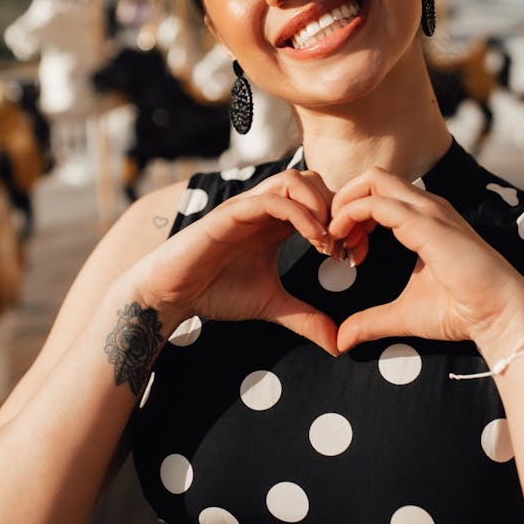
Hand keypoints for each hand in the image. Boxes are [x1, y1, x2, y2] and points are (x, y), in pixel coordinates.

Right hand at [127, 170, 338, 355]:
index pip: (320, 199)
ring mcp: (248, 206)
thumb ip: (304, 318)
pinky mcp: (232, 212)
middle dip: (336, 207)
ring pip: (295, 179)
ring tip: (328, 241)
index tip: (352, 255)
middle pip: (313, 179)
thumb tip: (337, 345)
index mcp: (276, 222)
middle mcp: (264, 207)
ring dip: (320, 205)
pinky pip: (272, 199)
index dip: (342, 221)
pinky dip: (300, 214)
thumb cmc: (216, 291)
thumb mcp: (272, 306)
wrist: (172, 294)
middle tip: (344, 244)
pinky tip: (314, 241)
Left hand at [328, 168, 523, 353]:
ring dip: (345, 206)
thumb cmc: (460, 311)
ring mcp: (427, 210)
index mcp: (423, 219)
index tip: (344, 250)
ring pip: (373, 180)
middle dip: (343, 201)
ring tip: (337, 240)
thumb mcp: (402, 315)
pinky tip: (344, 243)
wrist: (499, 315)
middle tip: (335, 238)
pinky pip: (376, 203)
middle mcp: (426, 207)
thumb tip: (340, 340)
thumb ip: (370, 322)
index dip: (352, 216)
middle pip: (372, 177)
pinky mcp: (425, 223)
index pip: (377, 194)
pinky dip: (350, 215)